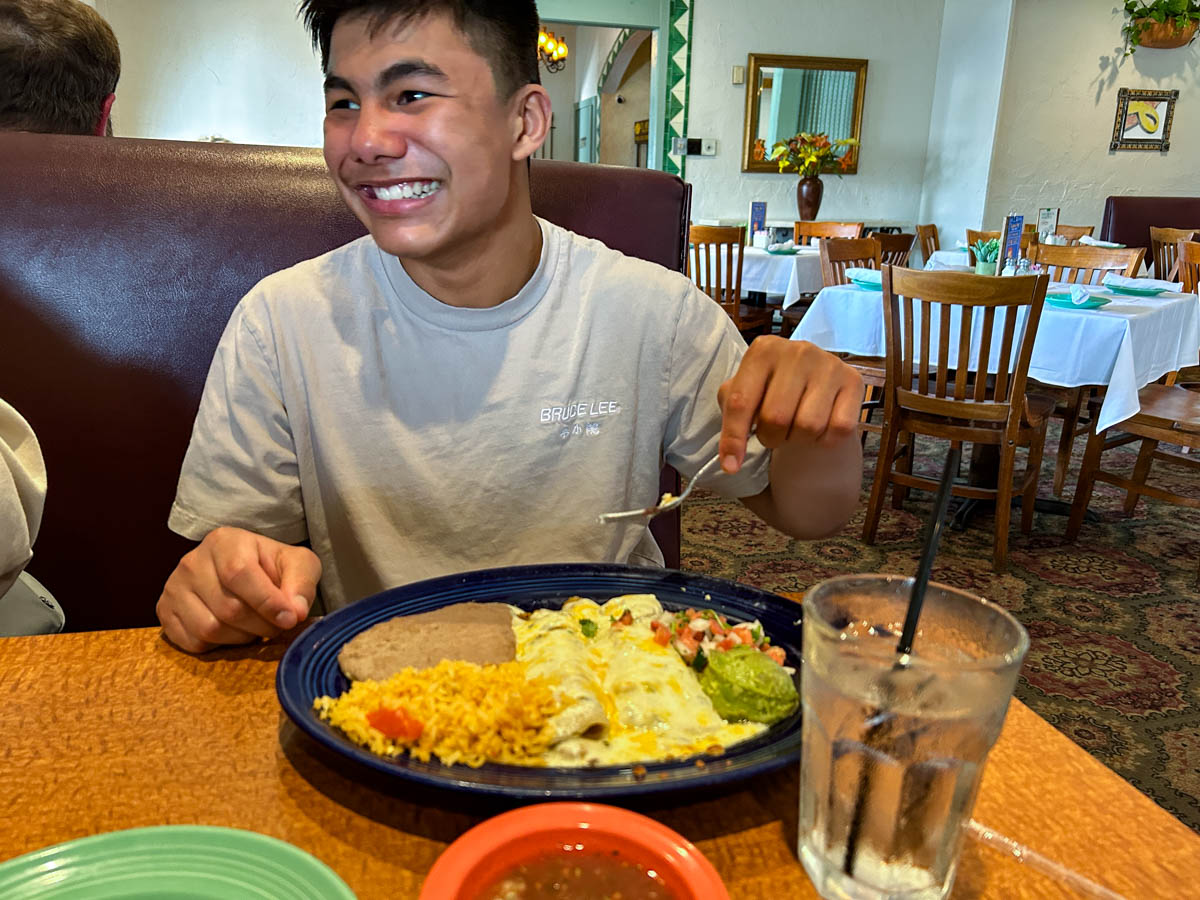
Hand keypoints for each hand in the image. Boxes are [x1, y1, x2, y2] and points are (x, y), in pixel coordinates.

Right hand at [157, 526, 320, 653]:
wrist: (241, 570)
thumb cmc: (270, 567)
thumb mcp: (297, 564)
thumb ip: (301, 583)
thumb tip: (296, 612)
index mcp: (224, 541)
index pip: (239, 573)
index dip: (267, 601)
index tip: (290, 619)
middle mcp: (192, 561)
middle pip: (228, 608)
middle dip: (261, 624)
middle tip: (277, 624)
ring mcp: (173, 587)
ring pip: (209, 629)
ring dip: (241, 637)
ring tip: (254, 626)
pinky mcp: (164, 611)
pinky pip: (192, 643)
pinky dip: (218, 646)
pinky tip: (231, 631)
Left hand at [717, 336, 863, 472]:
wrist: (812, 381)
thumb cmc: (771, 390)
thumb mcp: (744, 393)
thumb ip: (732, 420)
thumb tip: (730, 463)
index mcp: (764, 350)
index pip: (741, 401)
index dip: (734, 438)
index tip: (730, 466)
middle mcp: (798, 351)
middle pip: (776, 418)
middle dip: (770, 437)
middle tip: (773, 432)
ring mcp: (829, 364)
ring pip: (808, 426)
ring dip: (798, 439)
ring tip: (795, 426)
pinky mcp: (854, 381)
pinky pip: (838, 429)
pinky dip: (825, 439)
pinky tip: (820, 426)